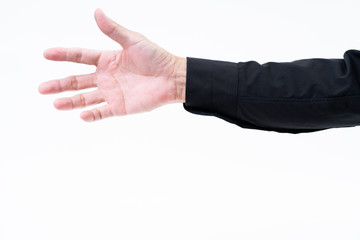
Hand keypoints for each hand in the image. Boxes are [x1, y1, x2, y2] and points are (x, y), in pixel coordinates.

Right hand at [39, 9, 185, 121]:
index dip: (63, 55)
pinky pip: (103, 112)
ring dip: (70, 102)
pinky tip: (81, 116)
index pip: (80, 57)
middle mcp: (106, 77)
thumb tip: (97, 12)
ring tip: (55, 104)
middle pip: (77, 81)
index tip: (46, 54)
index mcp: (106, 59)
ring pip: (86, 98)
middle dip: (59, 85)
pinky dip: (92, 115)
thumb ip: (114, 30)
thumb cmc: (156, 57)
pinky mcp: (120, 107)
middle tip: (42, 88)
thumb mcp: (133, 40)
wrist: (173, 78)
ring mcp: (112, 93)